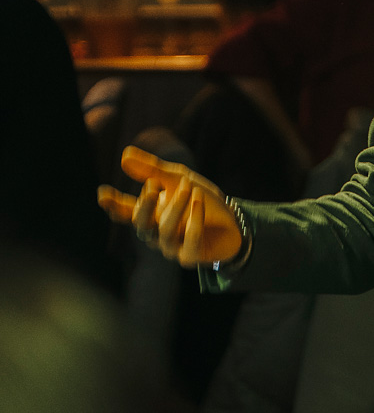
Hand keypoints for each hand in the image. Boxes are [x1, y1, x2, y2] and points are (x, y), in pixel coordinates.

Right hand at [98, 146, 242, 268]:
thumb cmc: (200, 199)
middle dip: (145, 206)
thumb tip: (124, 156)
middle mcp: (156, 233)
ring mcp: (172, 247)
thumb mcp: (178, 178)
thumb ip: (153, 170)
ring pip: (166, 231)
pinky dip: (194, 222)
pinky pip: (190, 242)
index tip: (102, 193)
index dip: (114, 205)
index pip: (126, 212)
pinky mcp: (191, 257)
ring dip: (176, 207)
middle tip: (152, 185)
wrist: (232, 220)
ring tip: (187, 186)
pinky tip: (198, 203)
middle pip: (142, 224)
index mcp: (150, 215)